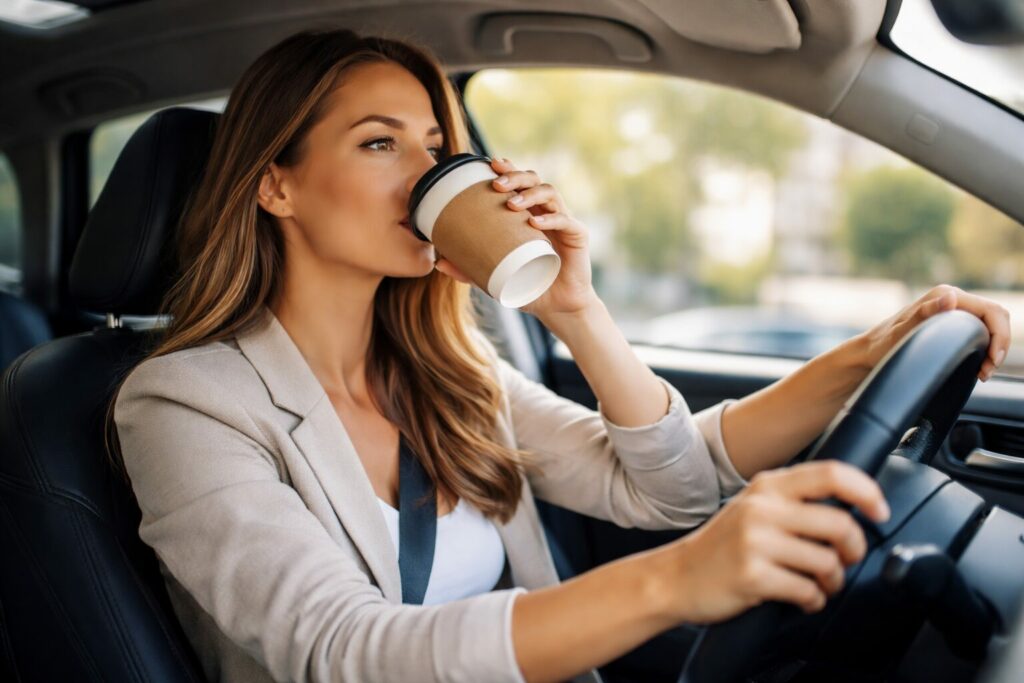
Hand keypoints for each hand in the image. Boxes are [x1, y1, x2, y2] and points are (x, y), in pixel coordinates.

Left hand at [433, 157, 597, 318]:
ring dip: (529, 194)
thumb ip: (469, 269)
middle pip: (533, 179)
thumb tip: (439, 262)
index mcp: (529, 213)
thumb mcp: (494, 278)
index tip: (489, 164)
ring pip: (549, 193)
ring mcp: (563, 221)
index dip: (507, 168)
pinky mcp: (578, 236)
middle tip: (496, 184)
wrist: (557, 307)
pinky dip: (550, 219)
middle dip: (514, 176)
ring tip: (511, 204)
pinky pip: (565, 221)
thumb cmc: (528, 286)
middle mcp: (546, 211)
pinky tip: (534, 223)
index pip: (519, 182)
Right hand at [660, 461, 889, 623]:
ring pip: (827, 562)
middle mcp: (762, 508)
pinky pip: (808, 591)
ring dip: (833, 581)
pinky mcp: (753, 575)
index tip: (879, 511)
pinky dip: (813, 600)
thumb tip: (853, 507)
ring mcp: (756, 541)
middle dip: (854, 550)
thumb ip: (794, 501)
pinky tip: (802, 598)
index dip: (866, 492)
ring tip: (820, 584)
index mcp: (767, 486)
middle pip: (839, 524)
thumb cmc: (723, 546)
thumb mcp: (754, 507)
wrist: (676, 576)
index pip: (831, 474)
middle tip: (846, 560)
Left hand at [857, 284, 1010, 381]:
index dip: (1000, 336)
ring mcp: (951, 309)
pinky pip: (979, 331)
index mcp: (943, 295)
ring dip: (993, 347)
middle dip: (999, 344)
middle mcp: (950, 298)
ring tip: (983, 372)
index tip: (992, 361)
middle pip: (995, 317)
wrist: (868, 352)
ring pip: (990, 325)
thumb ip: (925, 314)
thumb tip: (950, 298)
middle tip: (987, 371)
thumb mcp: (901, 333)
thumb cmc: (882, 345)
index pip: (991, 311)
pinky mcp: (951, 322)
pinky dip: (985, 348)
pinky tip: (977, 366)